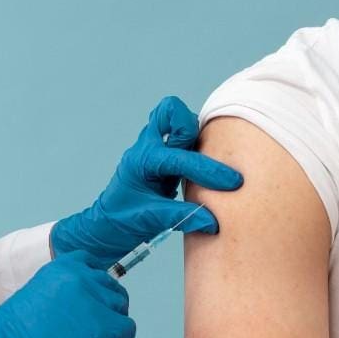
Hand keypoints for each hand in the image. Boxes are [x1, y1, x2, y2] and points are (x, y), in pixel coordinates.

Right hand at [0, 250, 134, 337]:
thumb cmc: (15, 331)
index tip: (91, 298)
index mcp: (63, 265)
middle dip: (105, 305)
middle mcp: (83, 276)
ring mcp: (95, 300)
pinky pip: (127, 329)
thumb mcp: (38, 294)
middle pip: (111, 285)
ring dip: (112, 322)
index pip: (91, 264)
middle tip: (91, 324)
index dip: (94, 284)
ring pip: (121, 306)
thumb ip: (62, 292)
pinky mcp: (105, 325)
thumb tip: (81, 308)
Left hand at [50, 96, 243, 269]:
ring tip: (206, 159)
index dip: (209, 172)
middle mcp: (147, 147)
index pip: (181, 159)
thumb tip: (213, 220)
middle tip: (204, 153)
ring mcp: (153, 147)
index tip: (232, 183)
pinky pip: (179, 135)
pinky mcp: (161, 153)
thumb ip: (182, 217)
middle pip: (171, 112)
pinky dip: (193, 142)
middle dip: (190, 127)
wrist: (106, 225)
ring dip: (193, 132)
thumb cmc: (122, 221)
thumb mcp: (150, 220)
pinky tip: (201, 165)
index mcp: (142, 161)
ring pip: (175, 118)